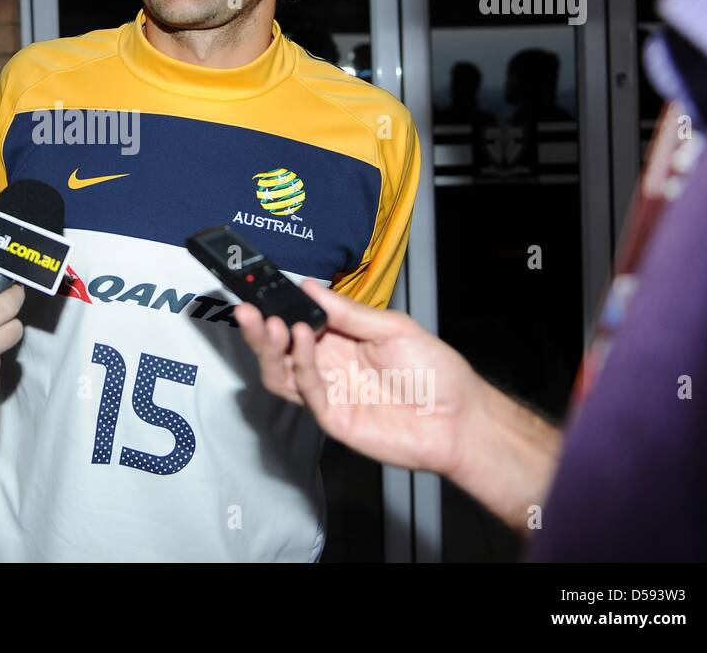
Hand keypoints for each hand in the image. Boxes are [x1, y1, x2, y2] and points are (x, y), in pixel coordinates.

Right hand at [234, 279, 484, 478]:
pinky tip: (301, 338)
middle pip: (279, 349)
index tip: (258, 290)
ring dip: (269, 348)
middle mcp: (328, 366)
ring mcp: (329, 393)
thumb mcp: (393, 328)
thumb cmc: (435, 373)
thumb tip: (309, 287)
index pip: (296, 322)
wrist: (460, 419)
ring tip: (267, 323)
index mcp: (340, 340)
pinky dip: (299, 363)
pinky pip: (306, 391)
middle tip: (247, 309)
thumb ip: (349, 313)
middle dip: (259, 329)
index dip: (276, 309)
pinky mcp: (334, 418)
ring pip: (281, 373)